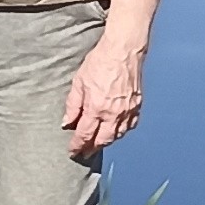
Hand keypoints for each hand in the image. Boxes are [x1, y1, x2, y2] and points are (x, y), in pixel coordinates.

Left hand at [61, 35, 146, 155]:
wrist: (123, 51)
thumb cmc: (100, 62)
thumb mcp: (78, 83)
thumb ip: (72, 105)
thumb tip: (67, 123)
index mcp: (96, 108)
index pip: (85, 134)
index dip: (78, 146)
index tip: (72, 151)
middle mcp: (114, 113)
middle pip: (103, 140)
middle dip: (92, 148)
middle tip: (84, 153)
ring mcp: (128, 110)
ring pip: (117, 135)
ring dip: (106, 141)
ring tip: (97, 143)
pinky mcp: (138, 105)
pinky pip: (130, 125)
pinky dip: (122, 132)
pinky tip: (116, 131)